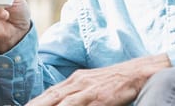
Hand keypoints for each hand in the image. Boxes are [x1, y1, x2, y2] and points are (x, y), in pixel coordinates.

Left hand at [26, 55, 170, 105]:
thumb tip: (61, 102)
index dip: (33, 103)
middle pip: (49, 98)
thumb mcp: (92, 85)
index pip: (48, 94)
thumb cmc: (117, 81)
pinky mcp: (100, 96)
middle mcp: (77, 83)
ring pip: (61, 102)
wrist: (140, 71)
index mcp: (74, 81)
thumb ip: (77, 95)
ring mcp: (88, 89)